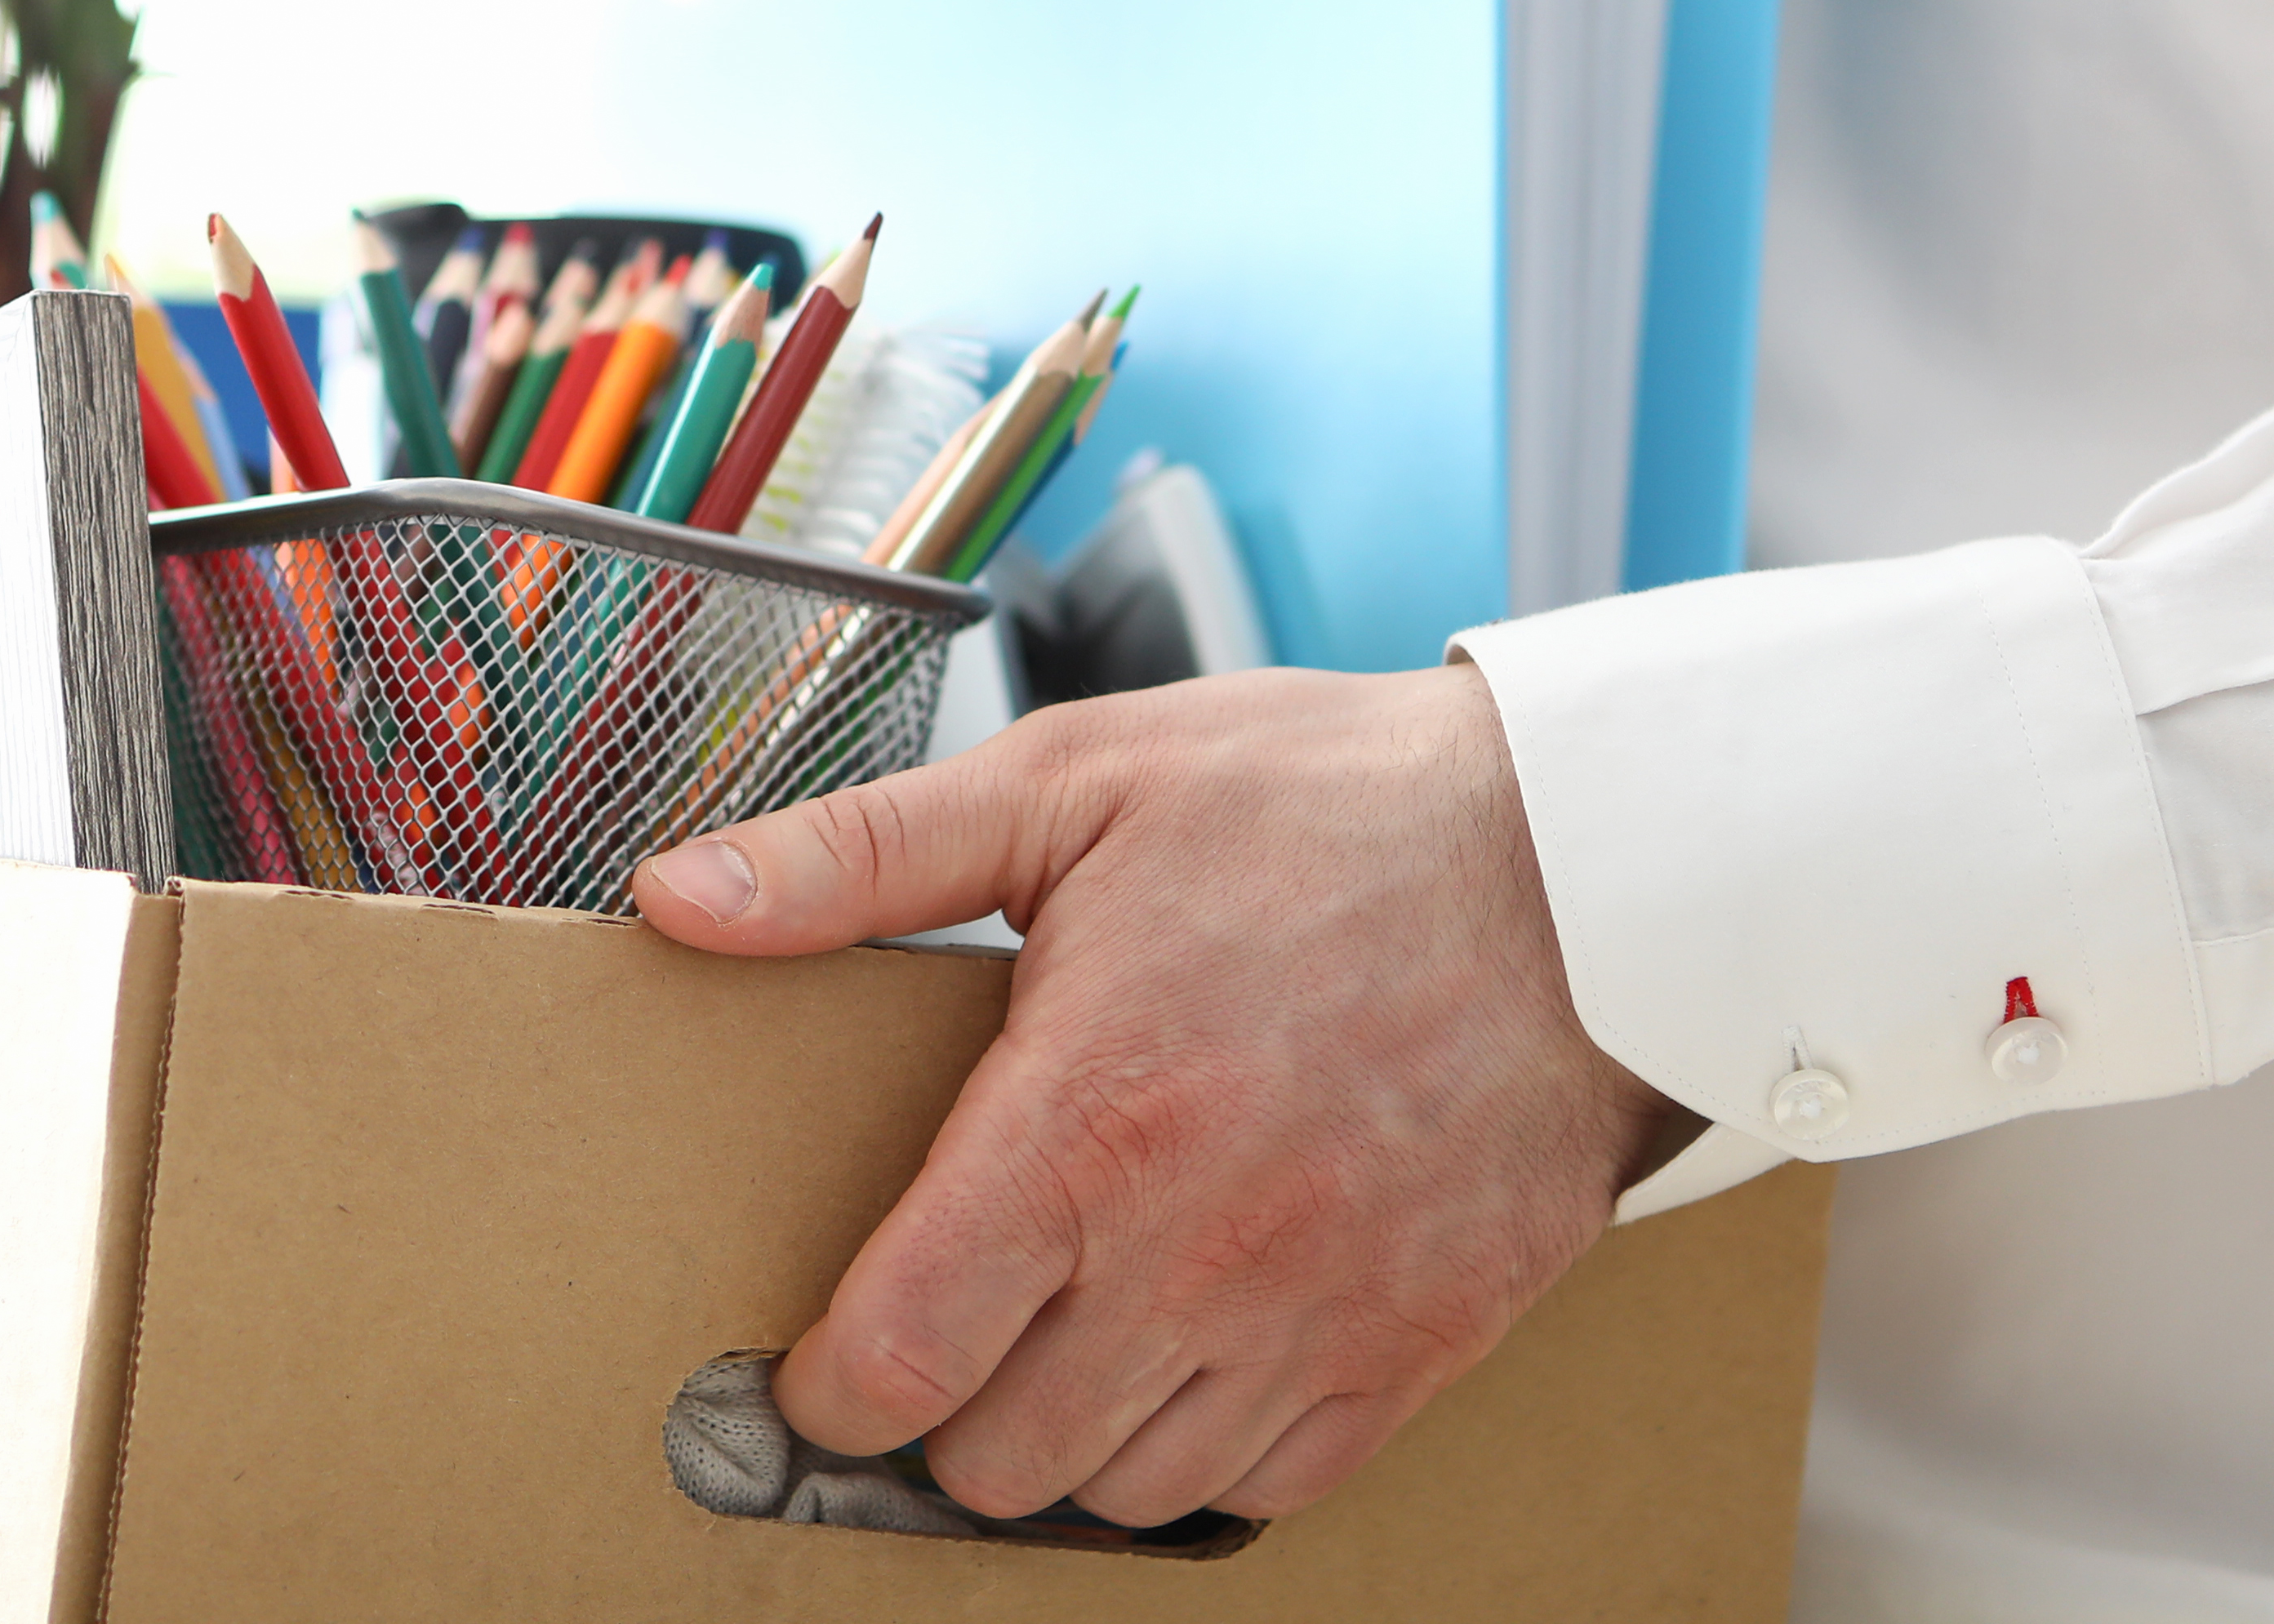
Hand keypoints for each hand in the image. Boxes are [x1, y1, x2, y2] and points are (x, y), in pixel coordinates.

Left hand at [627, 665, 1697, 1525]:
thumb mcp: (1074, 782)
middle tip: (948, 1329)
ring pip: (1124, 1491)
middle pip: (996, 1458)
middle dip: (942, 1410)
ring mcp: (1318, 1319)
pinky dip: (1208, 1449)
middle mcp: (1199, 1254)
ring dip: (1072, 1438)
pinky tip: (1190, 1350)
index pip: (899, 1355)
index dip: (828, 1386)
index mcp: (1090, 1122)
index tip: (819, 1360)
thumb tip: (682, 896)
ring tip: (1066, 1338)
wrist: (1591, 862)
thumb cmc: (1332, 809)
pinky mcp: (1418, 1351)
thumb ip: (859, 857)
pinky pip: (1267, 1488)